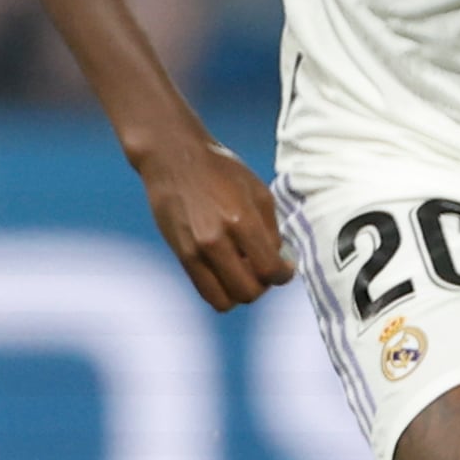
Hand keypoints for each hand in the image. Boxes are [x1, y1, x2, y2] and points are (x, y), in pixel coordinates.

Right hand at [140, 138, 293, 311]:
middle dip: (263, 285)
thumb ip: (270, 230)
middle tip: (264, 270)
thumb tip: (277, 260)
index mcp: (241, 220)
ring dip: (240, 292)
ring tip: (244, 273)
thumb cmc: (220, 170)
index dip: (284, 275)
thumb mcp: (258, 192)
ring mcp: (195, 251)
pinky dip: (221, 290)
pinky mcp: (181, 255)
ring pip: (226, 300)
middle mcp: (216, 240)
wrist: (174, 158)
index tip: (285, 269)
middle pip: (249, 291)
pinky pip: (205, 292)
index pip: (269, 270)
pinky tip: (227, 271)